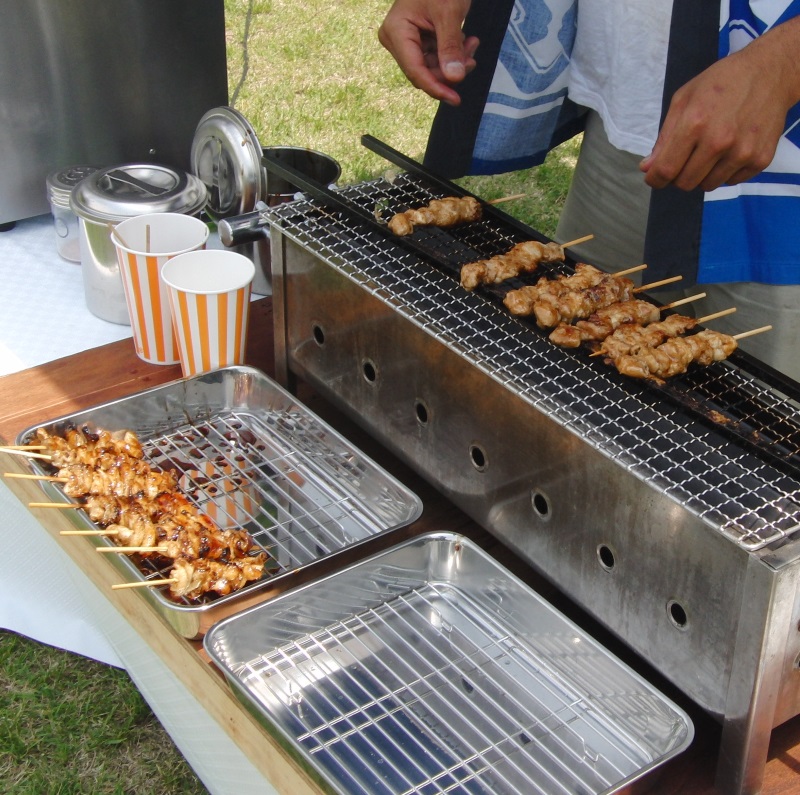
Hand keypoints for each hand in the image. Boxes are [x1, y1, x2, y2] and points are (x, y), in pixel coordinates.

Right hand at [378, 0, 478, 105]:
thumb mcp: (449, 13)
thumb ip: (450, 47)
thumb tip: (454, 79)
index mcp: (396, 32)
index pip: (415, 71)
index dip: (436, 88)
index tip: (455, 99)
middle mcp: (396, 39)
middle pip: (422, 72)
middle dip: (448, 71)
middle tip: (472, 60)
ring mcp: (405, 40)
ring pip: (431, 67)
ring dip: (454, 62)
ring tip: (472, 45)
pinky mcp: (417, 40)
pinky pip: (434, 57)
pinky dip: (452, 54)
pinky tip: (467, 42)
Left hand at [641, 17, 799, 191]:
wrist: (770, 72)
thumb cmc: (722, 83)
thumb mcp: (684, 99)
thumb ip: (664, 137)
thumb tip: (647, 167)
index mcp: (695, 124)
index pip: (665, 170)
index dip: (655, 179)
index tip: (654, 177)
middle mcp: (719, 141)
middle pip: (684, 183)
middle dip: (679, 175)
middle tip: (686, 158)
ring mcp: (742, 152)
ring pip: (707, 186)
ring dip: (703, 174)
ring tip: (710, 150)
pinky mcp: (760, 159)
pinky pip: (731, 181)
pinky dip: (725, 172)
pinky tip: (730, 150)